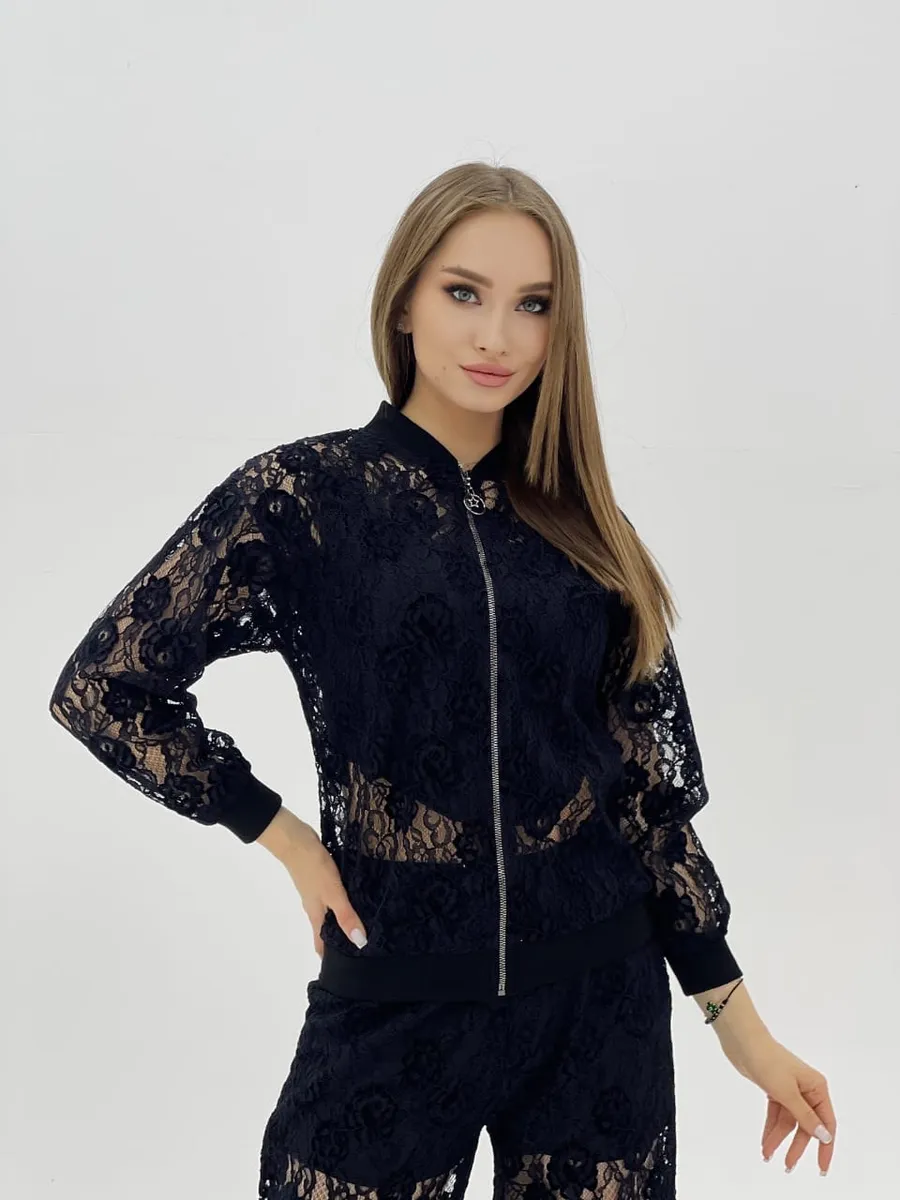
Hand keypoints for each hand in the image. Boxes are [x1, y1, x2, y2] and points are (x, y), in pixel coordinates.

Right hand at [257, 808, 367, 957]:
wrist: (295, 839)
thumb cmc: (313, 868)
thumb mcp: (333, 893)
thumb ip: (346, 916)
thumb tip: (360, 943)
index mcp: (315, 914)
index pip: (321, 944)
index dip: (330, 959)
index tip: (344, 972)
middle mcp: (315, 906)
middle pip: (326, 930)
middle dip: (339, 942)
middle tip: (361, 950)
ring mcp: (316, 892)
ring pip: (330, 913)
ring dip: (342, 921)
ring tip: (363, 926)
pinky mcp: (320, 878)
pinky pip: (333, 897)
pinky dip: (342, 903)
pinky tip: (355, 897)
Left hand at [719, 1031, 836, 1174]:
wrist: (743, 1042)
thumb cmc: (768, 1062)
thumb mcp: (788, 1093)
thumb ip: (806, 1116)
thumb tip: (825, 1136)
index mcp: (817, 1088)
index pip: (826, 1123)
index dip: (825, 1147)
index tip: (821, 1168)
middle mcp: (807, 1090)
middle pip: (805, 1125)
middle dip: (796, 1146)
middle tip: (788, 1167)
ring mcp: (790, 1090)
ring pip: (788, 1122)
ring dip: (778, 1138)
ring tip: (767, 1156)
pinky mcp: (775, 1090)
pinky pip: (776, 1114)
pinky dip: (771, 1128)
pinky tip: (765, 1143)